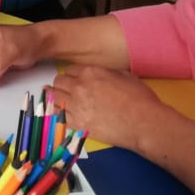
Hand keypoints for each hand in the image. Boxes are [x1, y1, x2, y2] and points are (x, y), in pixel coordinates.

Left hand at [49, 64, 169, 151]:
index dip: (71, 75)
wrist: (143, 122)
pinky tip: (54, 111)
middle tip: (63, 89)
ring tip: (51, 97)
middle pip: (59, 82)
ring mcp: (76, 106)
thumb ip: (106, 72)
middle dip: (61, 84)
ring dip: (53, 96)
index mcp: (91, 72)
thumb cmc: (139, 98)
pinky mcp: (77, 124)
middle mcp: (80, 87)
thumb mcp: (124, 75)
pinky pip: (57, 115)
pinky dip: (54, 112)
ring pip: (53, 97)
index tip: (72, 79)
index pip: (70, 70)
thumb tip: (100, 74)